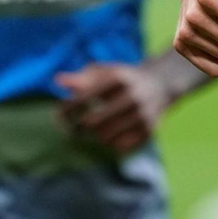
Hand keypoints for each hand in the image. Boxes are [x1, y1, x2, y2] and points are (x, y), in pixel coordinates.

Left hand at [55, 63, 171, 153]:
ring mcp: (142, 114)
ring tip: (93, 132)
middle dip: (78, 128)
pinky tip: (109, 136)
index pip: (84, 97)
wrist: (160, 84)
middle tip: (72, 130)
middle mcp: (132, 96)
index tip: (57, 115)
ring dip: (95, 137)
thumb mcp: (105, 72)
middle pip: (93, 122)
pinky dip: (111, 144)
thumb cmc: (123, 78)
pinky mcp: (149, 130)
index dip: (67, 109)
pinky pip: (121, 147)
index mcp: (118, 78)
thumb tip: (58, 81)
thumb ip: (82, 77)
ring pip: (106, 137)